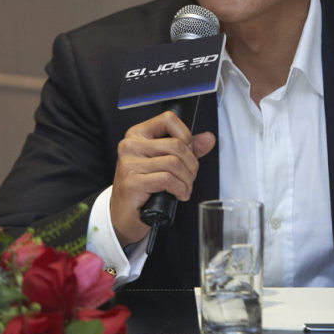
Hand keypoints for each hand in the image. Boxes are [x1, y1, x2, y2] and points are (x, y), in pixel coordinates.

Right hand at [110, 111, 215, 246]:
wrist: (125, 214)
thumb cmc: (145, 185)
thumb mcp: (166, 161)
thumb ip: (188, 148)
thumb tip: (208, 138)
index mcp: (138, 134)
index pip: (168, 119)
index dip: (185, 135)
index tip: (188, 151)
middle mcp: (130, 145)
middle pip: (176, 145)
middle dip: (191, 163)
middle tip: (190, 176)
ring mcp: (129, 164)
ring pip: (174, 163)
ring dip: (187, 179)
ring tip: (185, 188)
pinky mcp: (132, 182)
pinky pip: (167, 179)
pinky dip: (180, 189)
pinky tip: (179, 195)